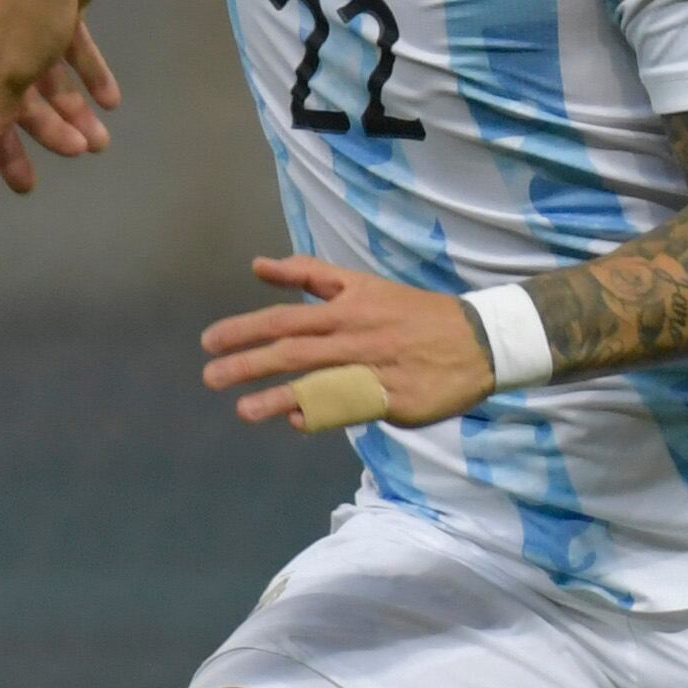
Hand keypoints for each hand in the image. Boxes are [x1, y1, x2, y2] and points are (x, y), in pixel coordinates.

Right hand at [0, 0, 121, 195]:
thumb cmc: (33, 13)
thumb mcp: (16, 71)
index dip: (9, 153)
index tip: (28, 188)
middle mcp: (0, 48)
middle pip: (26, 102)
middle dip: (55, 130)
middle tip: (87, 151)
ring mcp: (31, 31)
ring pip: (54, 82)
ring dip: (76, 110)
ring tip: (103, 139)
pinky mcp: (60, 15)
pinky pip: (75, 54)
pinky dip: (92, 76)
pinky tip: (111, 101)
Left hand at [199, 257, 496, 428]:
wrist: (478, 339)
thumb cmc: (413, 312)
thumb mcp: (362, 284)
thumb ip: (310, 275)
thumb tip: (258, 265)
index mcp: (346, 307)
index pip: (284, 317)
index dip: (245, 329)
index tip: (210, 342)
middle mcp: (355, 336)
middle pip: (293, 349)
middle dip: (248, 363)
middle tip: (210, 377)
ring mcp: (375, 368)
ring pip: (318, 381)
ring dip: (277, 397)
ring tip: (243, 410)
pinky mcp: (395, 397)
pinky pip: (352, 407)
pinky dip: (323, 413)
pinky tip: (298, 422)